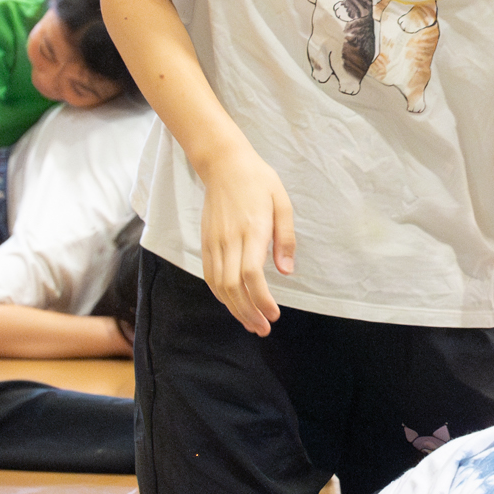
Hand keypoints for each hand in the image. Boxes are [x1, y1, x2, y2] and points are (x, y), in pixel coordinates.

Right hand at [196, 145, 295, 335]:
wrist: (224, 164)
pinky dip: (220, 295)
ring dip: (234, 309)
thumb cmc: (258, 182)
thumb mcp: (282, 203)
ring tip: (251, 324)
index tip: (274, 314)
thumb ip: (285, 238)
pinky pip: (210, 275)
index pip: (251, 274)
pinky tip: (234, 304)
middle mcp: (229, 239)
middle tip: (263, 329)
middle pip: (233, 286)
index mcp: (252, 230)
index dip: (261, 299)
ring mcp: (214, 242)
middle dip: (248, 312)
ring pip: (219, 285)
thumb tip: (286, 271)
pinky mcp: (206, 242)